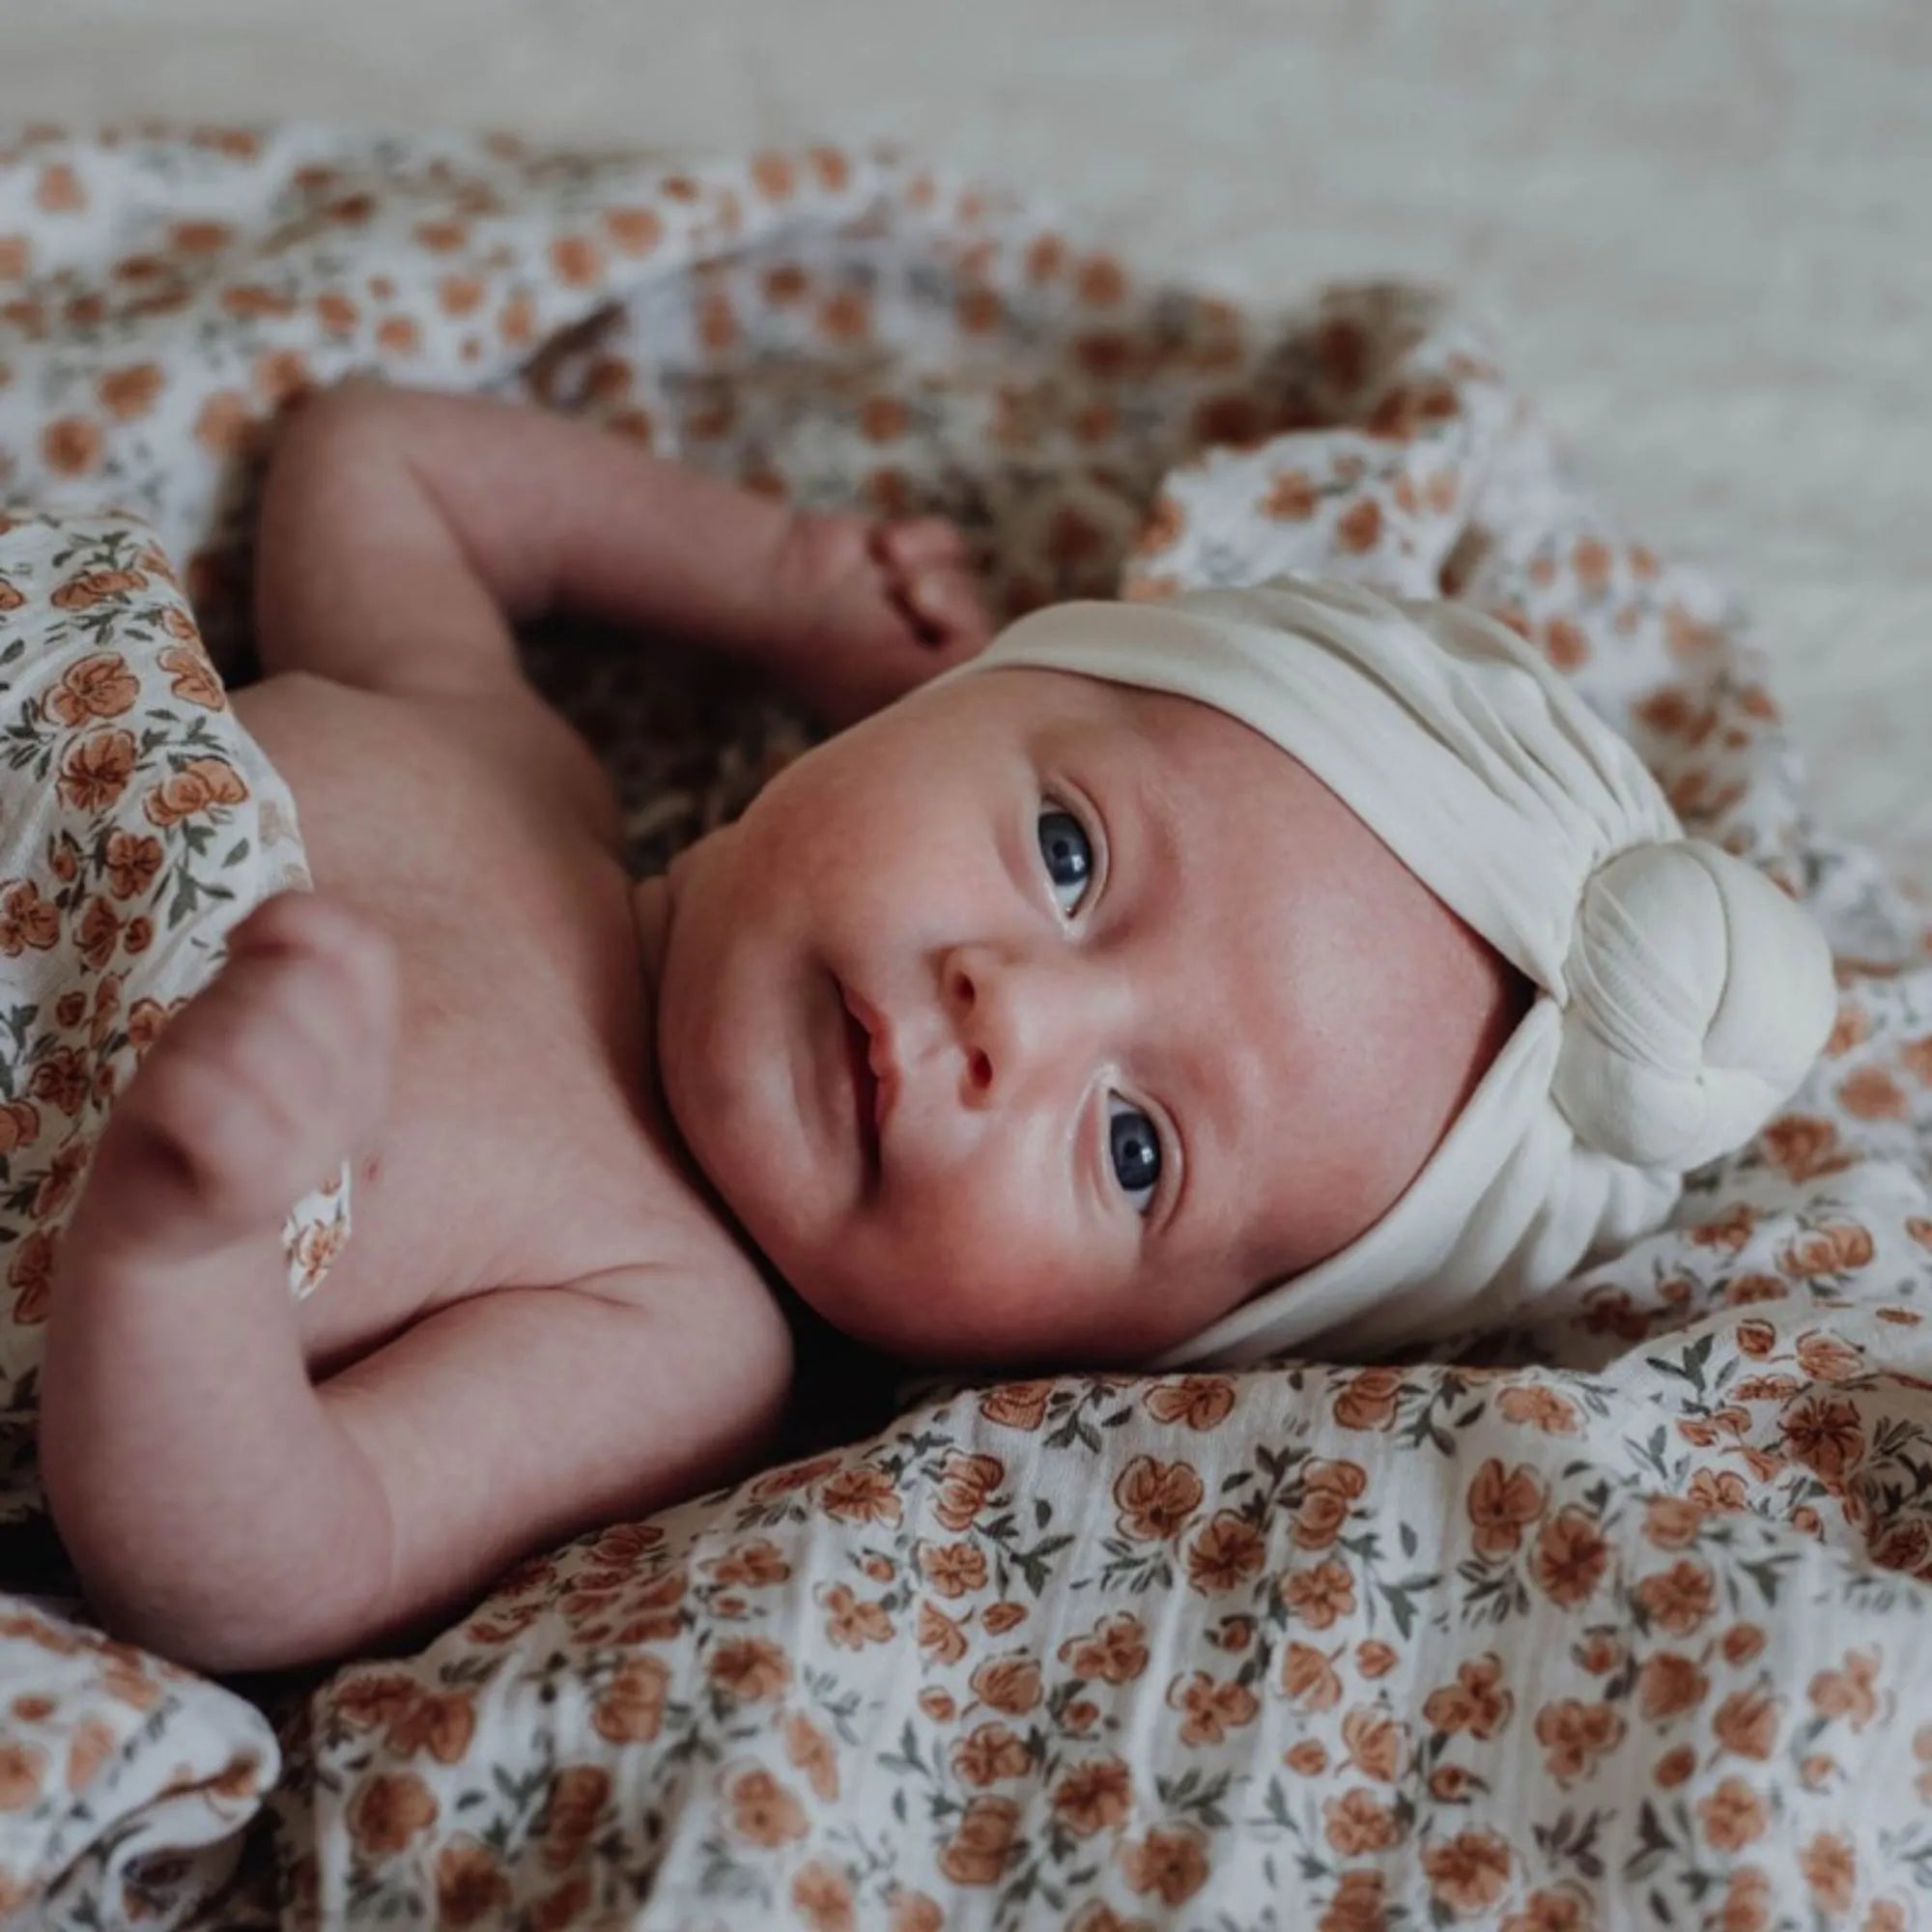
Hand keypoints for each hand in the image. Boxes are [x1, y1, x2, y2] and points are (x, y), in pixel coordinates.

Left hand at [78, 890, 397, 1270]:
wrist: (170, 1230)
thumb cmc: (209, 1105)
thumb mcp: (250, 1018)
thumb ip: (277, 961)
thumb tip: (260, 923)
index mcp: (375, 1048)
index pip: (364, 950)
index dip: (296, 923)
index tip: (243, 951)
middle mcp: (363, 1095)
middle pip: (294, 987)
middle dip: (224, 996)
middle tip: (203, 1046)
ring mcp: (318, 1145)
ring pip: (244, 1038)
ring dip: (184, 1046)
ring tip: (184, 1081)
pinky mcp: (259, 1187)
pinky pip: (206, 1100)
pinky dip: (164, 1092)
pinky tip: (162, 1114)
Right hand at [768, 514, 997, 730]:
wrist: (774, 581)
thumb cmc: (832, 644)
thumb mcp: (906, 677)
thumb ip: (965, 680)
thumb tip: (1013, 678)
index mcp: (919, 705)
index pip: (983, 682)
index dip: (965, 650)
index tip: (935, 632)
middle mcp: (920, 664)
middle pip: (980, 628)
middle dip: (947, 605)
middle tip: (912, 598)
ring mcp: (915, 613)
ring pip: (964, 585)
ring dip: (924, 573)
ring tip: (887, 580)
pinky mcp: (910, 564)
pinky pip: (949, 545)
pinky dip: (919, 540)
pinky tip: (880, 546)